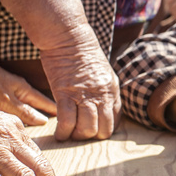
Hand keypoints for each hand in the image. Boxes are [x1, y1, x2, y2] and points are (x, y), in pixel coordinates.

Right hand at [38, 23, 120, 140]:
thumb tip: (102, 108)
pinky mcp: (65, 93)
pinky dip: (63, 132)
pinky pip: (66, 121)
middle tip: (80, 134)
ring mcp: (84, 95)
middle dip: (92, 137)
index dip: (105, 130)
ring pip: (86, 129)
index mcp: (112, 90)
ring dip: (77, 136)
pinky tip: (59, 134)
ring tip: (69, 135)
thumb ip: (105, 91)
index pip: (116, 120)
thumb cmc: (83, 54)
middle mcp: (102, 95)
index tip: (94, 131)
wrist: (69, 38)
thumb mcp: (103, 73)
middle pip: (103, 129)